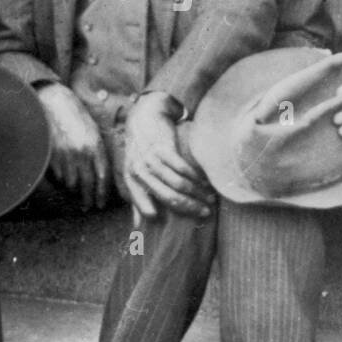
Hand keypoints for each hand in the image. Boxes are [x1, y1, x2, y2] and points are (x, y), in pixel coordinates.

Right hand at [36, 82, 110, 210]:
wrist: (54, 104)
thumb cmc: (76, 117)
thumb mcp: (93, 131)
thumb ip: (99, 152)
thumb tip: (103, 175)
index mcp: (95, 145)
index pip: (102, 176)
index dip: (102, 193)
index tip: (100, 204)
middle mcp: (81, 152)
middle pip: (87, 184)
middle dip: (88, 199)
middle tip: (88, 207)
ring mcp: (65, 155)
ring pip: (71, 183)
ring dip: (74, 192)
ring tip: (76, 196)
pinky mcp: (51, 155)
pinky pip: (58, 176)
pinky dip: (62, 182)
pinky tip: (64, 183)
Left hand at [123, 92, 215, 219]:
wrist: (144, 115)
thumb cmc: (140, 148)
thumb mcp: (133, 171)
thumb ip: (137, 197)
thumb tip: (138, 226)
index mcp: (130, 180)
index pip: (144, 206)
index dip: (162, 217)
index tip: (181, 224)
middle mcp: (138, 170)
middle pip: (167, 197)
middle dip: (190, 207)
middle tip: (206, 212)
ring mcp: (150, 158)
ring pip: (177, 183)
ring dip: (197, 193)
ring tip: (210, 198)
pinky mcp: (163, 147)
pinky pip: (182, 167)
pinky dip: (196, 176)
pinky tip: (206, 182)